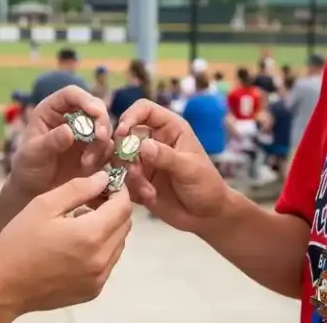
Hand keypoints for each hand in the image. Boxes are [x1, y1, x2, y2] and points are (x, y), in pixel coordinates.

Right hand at [0, 171, 132, 314]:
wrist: (2, 286)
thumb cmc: (18, 241)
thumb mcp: (44, 205)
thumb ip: (78, 188)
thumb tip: (104, 178)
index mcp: (90, 235)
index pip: (123, 207)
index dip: (119, 191)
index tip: (107, 183)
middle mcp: (101, 259)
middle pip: (125, 225)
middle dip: (115, 209)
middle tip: (92, 201)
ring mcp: (99, 278)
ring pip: (118, 244)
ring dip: (108, 229)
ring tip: (81, 222)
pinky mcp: (93, 290)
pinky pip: (108, 262)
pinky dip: (101, 249)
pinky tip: (77, 244)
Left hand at [9, 86, 114, 197]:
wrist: (34, 188)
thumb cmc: (28, 166)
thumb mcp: (34, 154)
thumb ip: (51, 142)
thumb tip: (68, 131)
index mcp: (52, 110)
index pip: (71, 95)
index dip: (85, 100)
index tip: (96, 112)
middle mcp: (71, 117)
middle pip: (95, 107)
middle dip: (101, 121)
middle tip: (100, 137)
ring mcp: (84, 132)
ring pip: (104, 127)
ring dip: (101, 143)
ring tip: (86, 163)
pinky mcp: (93, 148)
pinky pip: (107, 147)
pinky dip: (103, 156)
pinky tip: (88, 168)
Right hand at [115, 99, 230, 232]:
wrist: (207, 216)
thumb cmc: (207, 185)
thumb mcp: (190, 169)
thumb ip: (166, 156)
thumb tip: (142, 145)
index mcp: (170, 129)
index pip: (144, 110)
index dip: (130, 116)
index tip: (122, 133)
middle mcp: (153, 141)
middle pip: (124, 134)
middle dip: (124, 152)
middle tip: (135, 171)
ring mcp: (143, 161)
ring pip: (120, 158)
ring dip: (130, 174)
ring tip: (148, 190)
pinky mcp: (137, 180)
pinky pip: (122, 179)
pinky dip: (132, 188)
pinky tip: (150, 197)